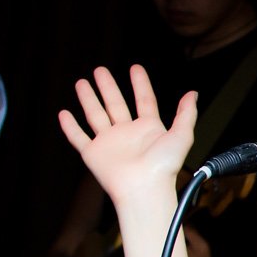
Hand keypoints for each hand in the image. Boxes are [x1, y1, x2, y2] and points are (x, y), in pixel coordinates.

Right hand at [58, 65, 196, 210]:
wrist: (143, 189)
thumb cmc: (164, 167)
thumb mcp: (182, 135)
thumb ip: (186, 114)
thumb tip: (192, 94)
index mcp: (148, 129)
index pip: (144, 100)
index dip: (140, 83)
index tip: (135, 68)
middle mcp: (128, 134)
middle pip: (115, 104)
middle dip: (107, 86)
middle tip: (100, 70)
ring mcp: (109, 143)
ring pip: (95, 115)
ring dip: (88, 99)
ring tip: (81, 82)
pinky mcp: (93, 154)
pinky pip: (78, 138)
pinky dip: (70, 127)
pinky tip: (64, 114)